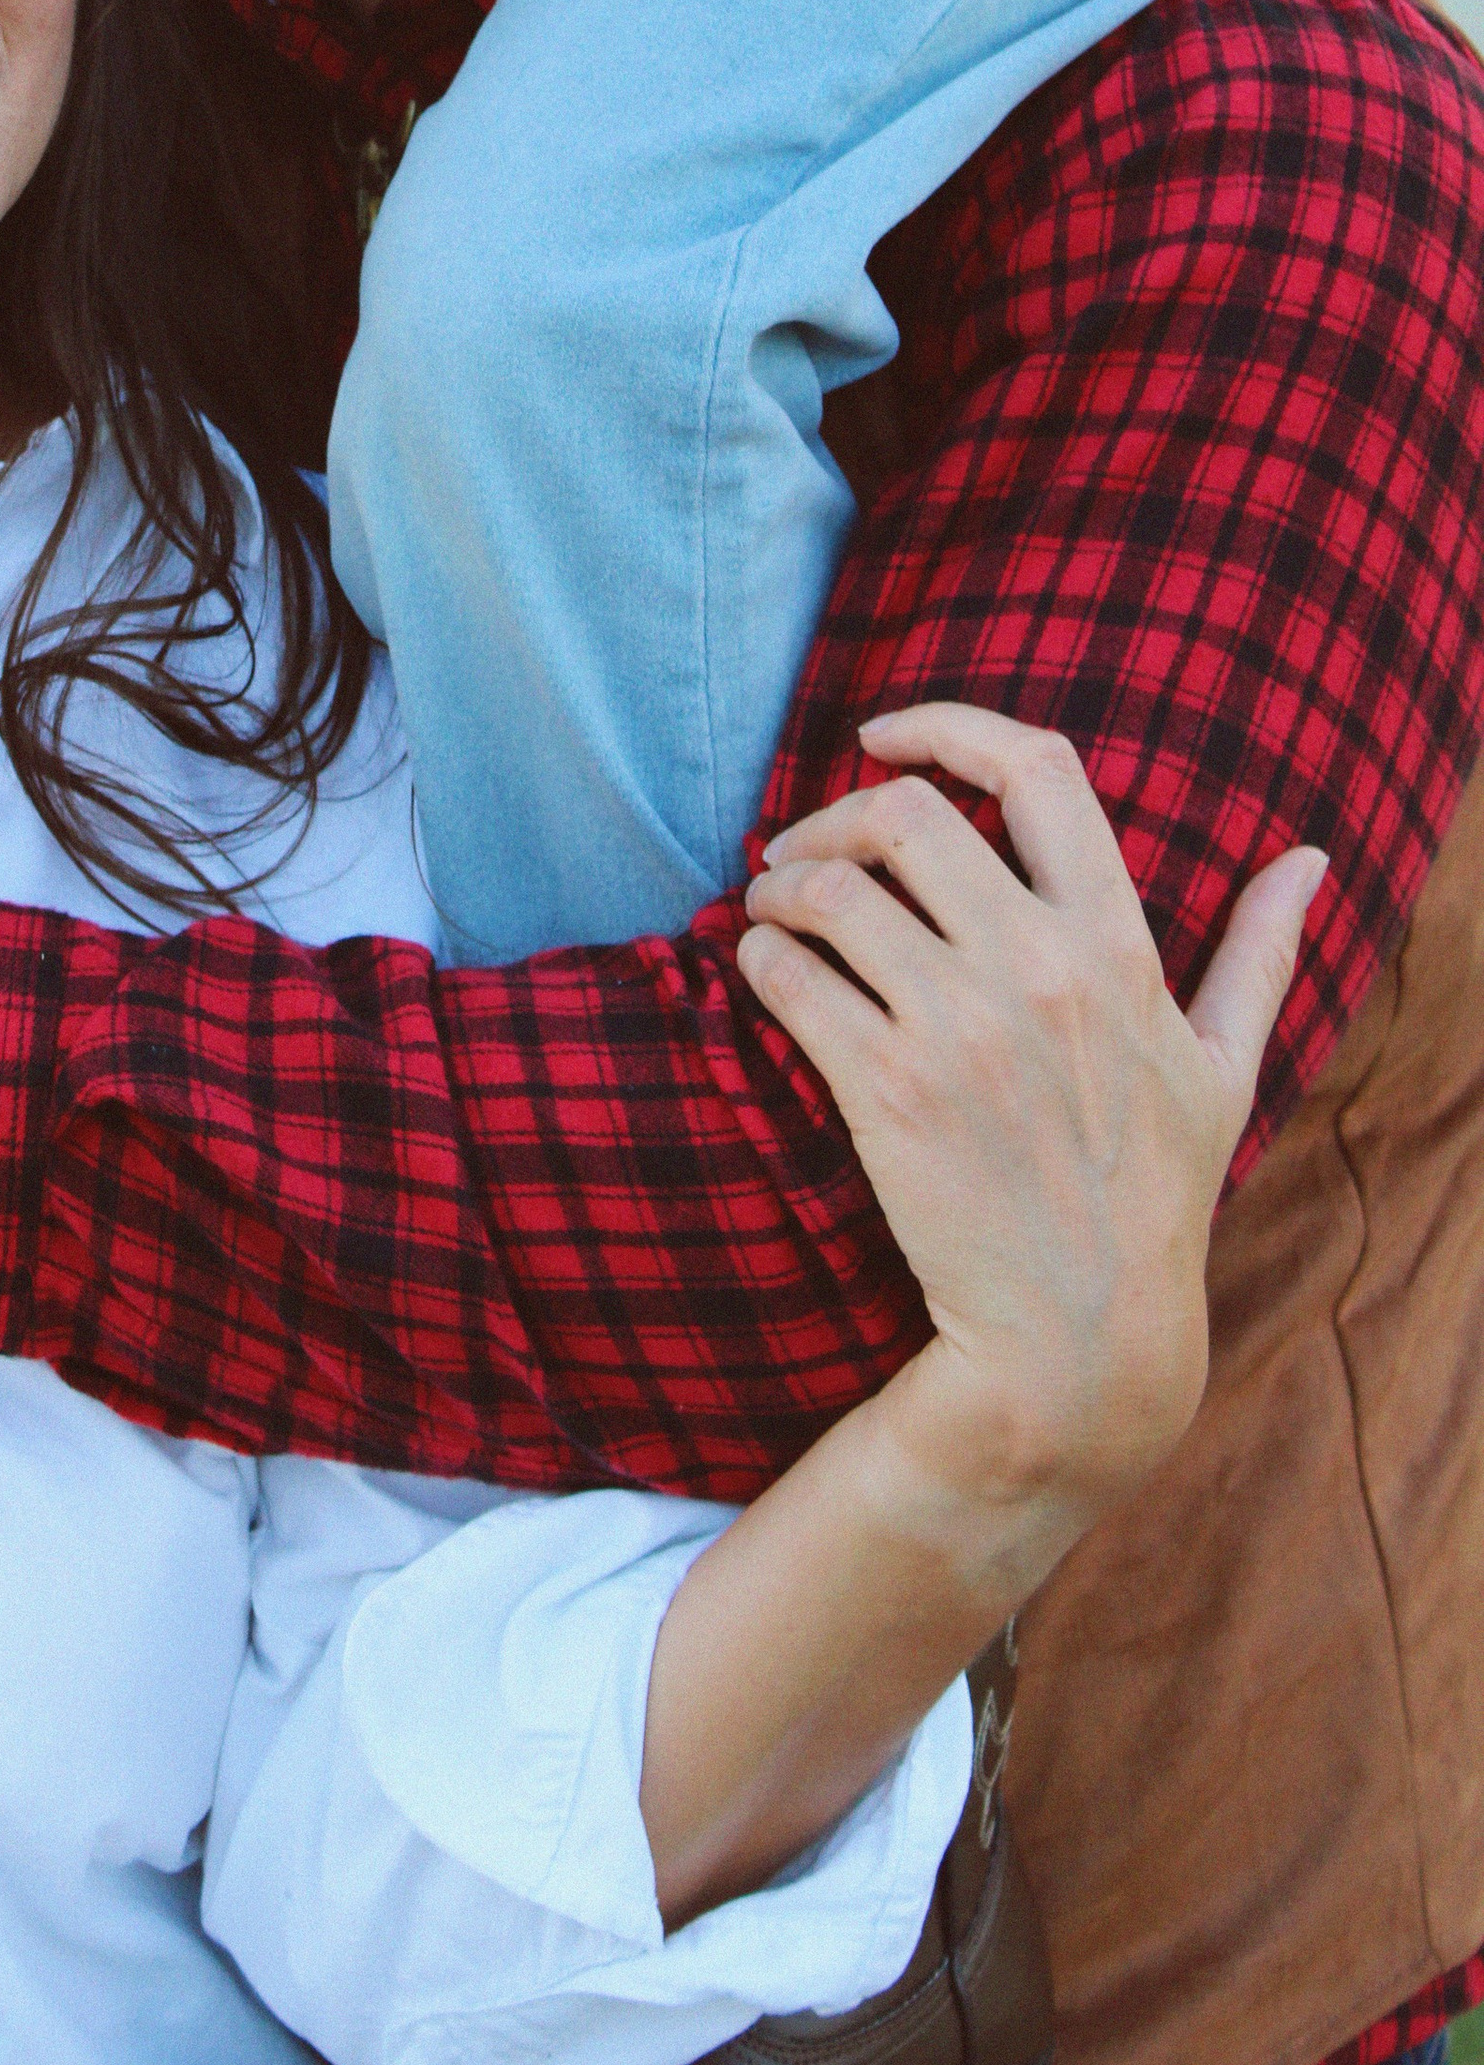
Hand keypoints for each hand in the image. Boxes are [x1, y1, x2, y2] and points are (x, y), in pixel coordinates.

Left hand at [737, 701, 1324, 1517]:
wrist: (1077, 1338)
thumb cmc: (1151, 1197)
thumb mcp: (1224, 1069)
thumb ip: (1259, 953)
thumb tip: (1307, 856)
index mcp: (1117, 949)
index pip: (1038, 770)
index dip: (946, 726)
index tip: (882, 734)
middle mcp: (1038, 971)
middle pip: (905, 816)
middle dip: (834, 814)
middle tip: (805, 847)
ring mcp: (957, 1030)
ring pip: (830, 891)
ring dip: (782, 883)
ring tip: (773, 906)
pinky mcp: (884, 1091)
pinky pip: (788, 979)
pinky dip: (758, 957)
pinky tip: (763, 970)